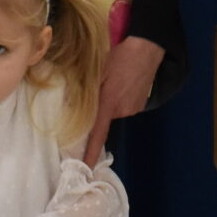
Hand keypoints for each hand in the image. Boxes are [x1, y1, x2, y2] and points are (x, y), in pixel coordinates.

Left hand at [83, 33, 165, 164]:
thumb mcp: (97, 71)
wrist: (146, 48)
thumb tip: (70, 105)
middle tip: (101, 87)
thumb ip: (85, 89)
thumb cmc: (119, 57)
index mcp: (109, 103)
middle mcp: (122, 110)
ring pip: (115, 110)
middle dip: (100, 107)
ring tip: (115, 81)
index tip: (88, 168)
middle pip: (105, 117)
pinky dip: (122, 97)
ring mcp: (134, 108)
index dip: (91, 152)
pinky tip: (124, 82)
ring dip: (112, 100)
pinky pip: (126, 105)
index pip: (98, 134)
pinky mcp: (141, 104)